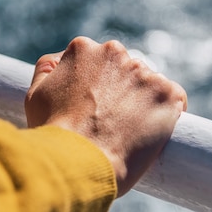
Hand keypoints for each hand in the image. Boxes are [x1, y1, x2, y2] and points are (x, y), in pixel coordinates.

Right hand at [25, 37, 186, 196]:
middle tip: (111, 121)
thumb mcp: (35, 94)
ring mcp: (144, 72)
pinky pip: (176, 98)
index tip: (94, 107)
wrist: (80, 162)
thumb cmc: (54, 133)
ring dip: (144, 101)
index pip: (96, 61)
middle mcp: (115, 53)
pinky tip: (154, 130)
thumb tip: (58, 59)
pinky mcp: (168, 94)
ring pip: (149, 83)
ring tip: (130, 131)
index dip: (95, 86)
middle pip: (124, 69)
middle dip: (120, 90)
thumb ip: (47, 69)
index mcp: (83, 49)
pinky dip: (170, 112)